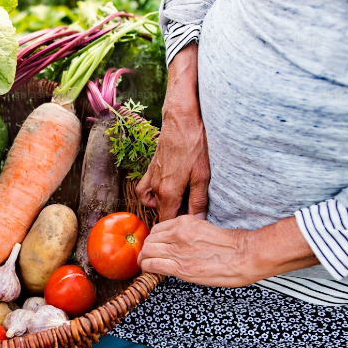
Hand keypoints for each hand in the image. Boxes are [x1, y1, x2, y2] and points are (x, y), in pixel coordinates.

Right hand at [136, 43, 209, 220]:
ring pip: (154, 201)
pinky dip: (153, 194)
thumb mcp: (202, 175)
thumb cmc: (193, 144)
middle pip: (163, 212)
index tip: (188, 230)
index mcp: (168, 193)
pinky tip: (165, 190)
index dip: (177, 229)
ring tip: (181, 200)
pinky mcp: (150, 169)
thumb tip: (197, 220)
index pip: (168, 222)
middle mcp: (155, 188)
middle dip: (175, 215)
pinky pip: (146, 189)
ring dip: (166, 204)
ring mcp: (151, 178)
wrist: (180, 118)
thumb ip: (198, 200)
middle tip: (192, 210)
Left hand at [138, 214, 319, 286]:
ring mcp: (177, 249)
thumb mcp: (206, 230)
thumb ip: (189, 234)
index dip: (154, 240)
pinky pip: (151, 264)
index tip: (155, 247)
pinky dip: (146, 268)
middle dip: (147, 249)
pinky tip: (150, 271)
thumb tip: (179, 243)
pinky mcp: (180, 266)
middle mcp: (178, 233)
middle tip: (149, 258)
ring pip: (147, 251)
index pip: (158, 229)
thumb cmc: (233, 246)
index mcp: (186, 222)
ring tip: (148, 265)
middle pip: (149, 239)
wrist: (246, 255)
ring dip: (145, 259)